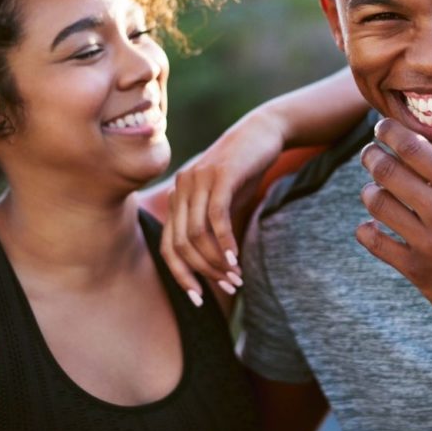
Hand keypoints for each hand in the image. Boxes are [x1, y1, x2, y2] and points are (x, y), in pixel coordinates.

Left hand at [160, 111, 284, 304]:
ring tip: (236, 277)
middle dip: (202, 272)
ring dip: (215, 261)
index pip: (168, 246)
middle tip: (228, 287)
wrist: (264, 132)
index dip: (181, 276)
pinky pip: (215, 216)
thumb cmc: (245, 170)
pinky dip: (224, 241)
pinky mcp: (219, 175)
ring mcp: (198, 179)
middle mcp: (181, 188)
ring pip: (196, 233)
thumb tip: (213, 265)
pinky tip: (235, 257)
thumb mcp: (225, 202)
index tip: (198, 298)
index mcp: (177, 197)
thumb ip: (213, 228)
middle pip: (179, 244)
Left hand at [356, 107, 431, 348]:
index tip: (380, 127)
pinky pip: (376, 244)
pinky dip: (366, 231)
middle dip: (371, 156)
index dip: (389, 132)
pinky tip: (370, 225)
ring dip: (368, 192)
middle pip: (388, 173)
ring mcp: (428, 243)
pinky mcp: (417, 270)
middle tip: (368, 153)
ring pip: (378, 206)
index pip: (414, 149)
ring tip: (372, 188)